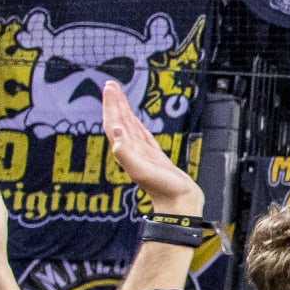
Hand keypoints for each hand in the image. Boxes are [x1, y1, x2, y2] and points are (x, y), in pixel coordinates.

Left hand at [102, 80, 202, 215]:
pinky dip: (134, 123)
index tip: (109, 89)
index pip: (114, 123)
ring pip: (128, 126)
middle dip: (114, 103)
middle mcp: (132, 151)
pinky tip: (132, 118)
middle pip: (119, 121)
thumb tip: (116, 133)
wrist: (179, 204)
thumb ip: (127, 154)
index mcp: (128, 151)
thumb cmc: (164, 190)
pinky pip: (141, 134)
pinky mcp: (153, 156)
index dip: (110, 106)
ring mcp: (142, 153)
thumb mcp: (143, 171)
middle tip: (110, 85)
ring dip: (122, 110)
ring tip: (118, 94)